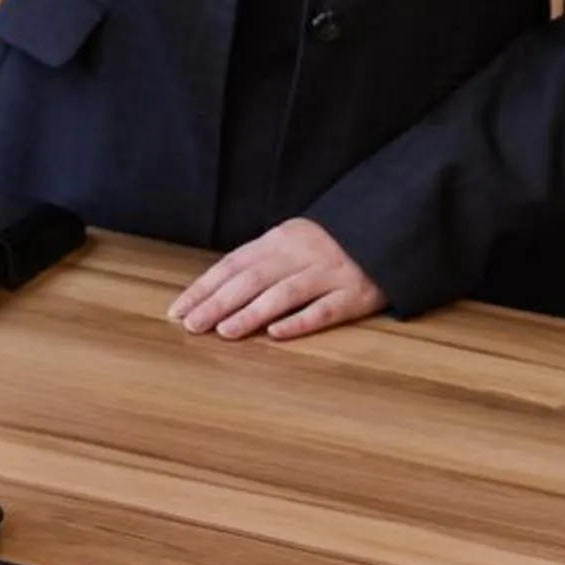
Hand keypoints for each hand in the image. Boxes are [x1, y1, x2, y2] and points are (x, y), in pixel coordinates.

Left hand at [166, 219, 388, 340]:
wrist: (386, 231)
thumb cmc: (328, 244)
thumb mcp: (290, 242)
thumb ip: (258, 261)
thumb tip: (212, 290)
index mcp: (279, 239)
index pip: (233, 264)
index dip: (204, 287)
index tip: (178, 309)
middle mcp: (300, 254)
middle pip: (252, 279)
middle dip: (217, 303)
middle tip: (191, 325)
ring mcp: (329, 274)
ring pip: (283, 294)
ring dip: (250, 313)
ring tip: (224, 331)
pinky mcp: (355, 295)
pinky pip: (323, 310)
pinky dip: (299, 322)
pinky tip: (276, 334)